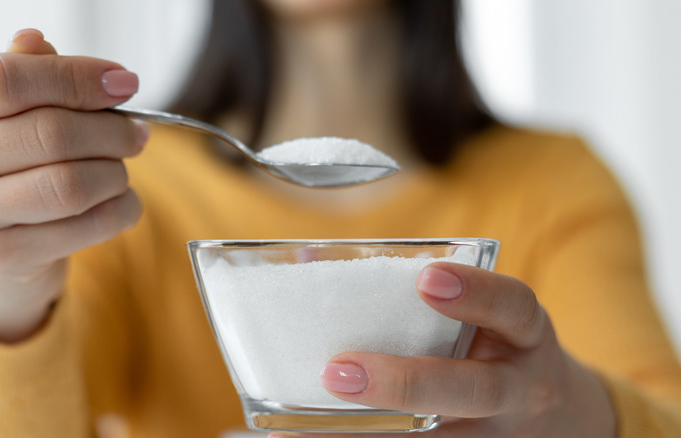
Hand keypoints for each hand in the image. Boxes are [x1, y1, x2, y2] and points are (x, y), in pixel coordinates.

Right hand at [0, 29, 145, 341]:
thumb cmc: (5, 163)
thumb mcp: (3, 111)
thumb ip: (29, 73)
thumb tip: (53, 49)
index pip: (6, 80)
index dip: (75, 77)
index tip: (123, 83)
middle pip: (49, 133)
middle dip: (111, 130)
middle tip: (136, 133)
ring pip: (71, 185)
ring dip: (116, 173)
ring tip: (122, 168)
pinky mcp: (2, 257)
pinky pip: (87, 227)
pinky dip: (121, 209)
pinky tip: (121, 199)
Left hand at [269, 262, 616, 436]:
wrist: (556, 415)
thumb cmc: (496, 344)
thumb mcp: (485, 312)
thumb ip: (423, 288)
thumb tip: (311, 258)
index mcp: (525, 335)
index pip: (514, 307)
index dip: (477, 292)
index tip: (427, 278)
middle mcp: (519, 388)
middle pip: (474, 389)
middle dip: (406, 382)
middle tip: (339, 371)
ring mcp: (497, 433)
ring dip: (376, 432)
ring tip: (312, 421)